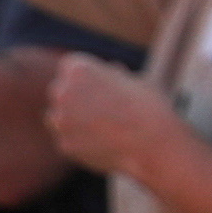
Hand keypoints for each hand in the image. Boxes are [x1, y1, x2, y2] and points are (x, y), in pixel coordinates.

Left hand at [42, 48, 172, 180]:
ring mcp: (61, 121)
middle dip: (76, 95)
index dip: (88, 74)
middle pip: (60, 89)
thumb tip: (111, 71)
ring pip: (59, 115)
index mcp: (79, 69)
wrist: (152, 146)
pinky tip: (104, 142)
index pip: (70, 66)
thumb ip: (114, 76)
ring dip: (73, 118)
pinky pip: (68, 138)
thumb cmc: (149, 108)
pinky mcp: (64, 145)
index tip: (104, 84)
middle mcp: (62, 92)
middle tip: (104, 106)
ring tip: (104, 126)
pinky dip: (80, 140)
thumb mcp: (136, 80)